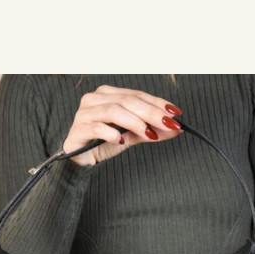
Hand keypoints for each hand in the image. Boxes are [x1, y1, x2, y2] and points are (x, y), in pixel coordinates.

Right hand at [62, 84, 183, 165]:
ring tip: (149, 134)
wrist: (80, 159)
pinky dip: (111, 133)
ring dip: (135, 122)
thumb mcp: (131, 136)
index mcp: (109, 94)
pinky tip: (120, 141)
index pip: (137, 95)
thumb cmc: (103, 143)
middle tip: (169, 124)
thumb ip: (151, 131)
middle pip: (127, 101)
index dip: (157, 103)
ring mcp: (85, 112)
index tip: (176, 113)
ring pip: (113, 111)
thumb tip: (175, 129)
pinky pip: (97, 127)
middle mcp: (95, 98)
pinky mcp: (78, 128)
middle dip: (151, 113)